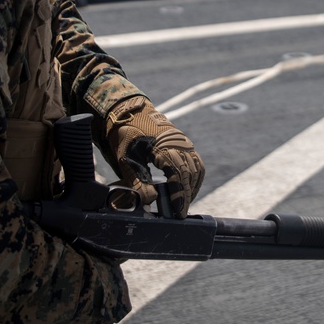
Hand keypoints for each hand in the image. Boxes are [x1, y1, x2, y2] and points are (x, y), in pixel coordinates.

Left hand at [105, 96, 203, 217]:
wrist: (129, 111)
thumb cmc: (126, 134)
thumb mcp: (127, 159)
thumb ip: (138, 182)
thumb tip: (151, 201)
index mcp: (165, 147)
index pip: (180, 176)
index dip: (180, 196)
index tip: (179, 213)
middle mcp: (179, 144)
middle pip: (191, 174)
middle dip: (187, 196)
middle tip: (180, 213)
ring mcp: (184, 142)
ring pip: (197, 168)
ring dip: (192, 187)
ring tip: (184, 203)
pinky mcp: (184, 142)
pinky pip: (196, 161)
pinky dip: (195, 176)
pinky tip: (187, 187)